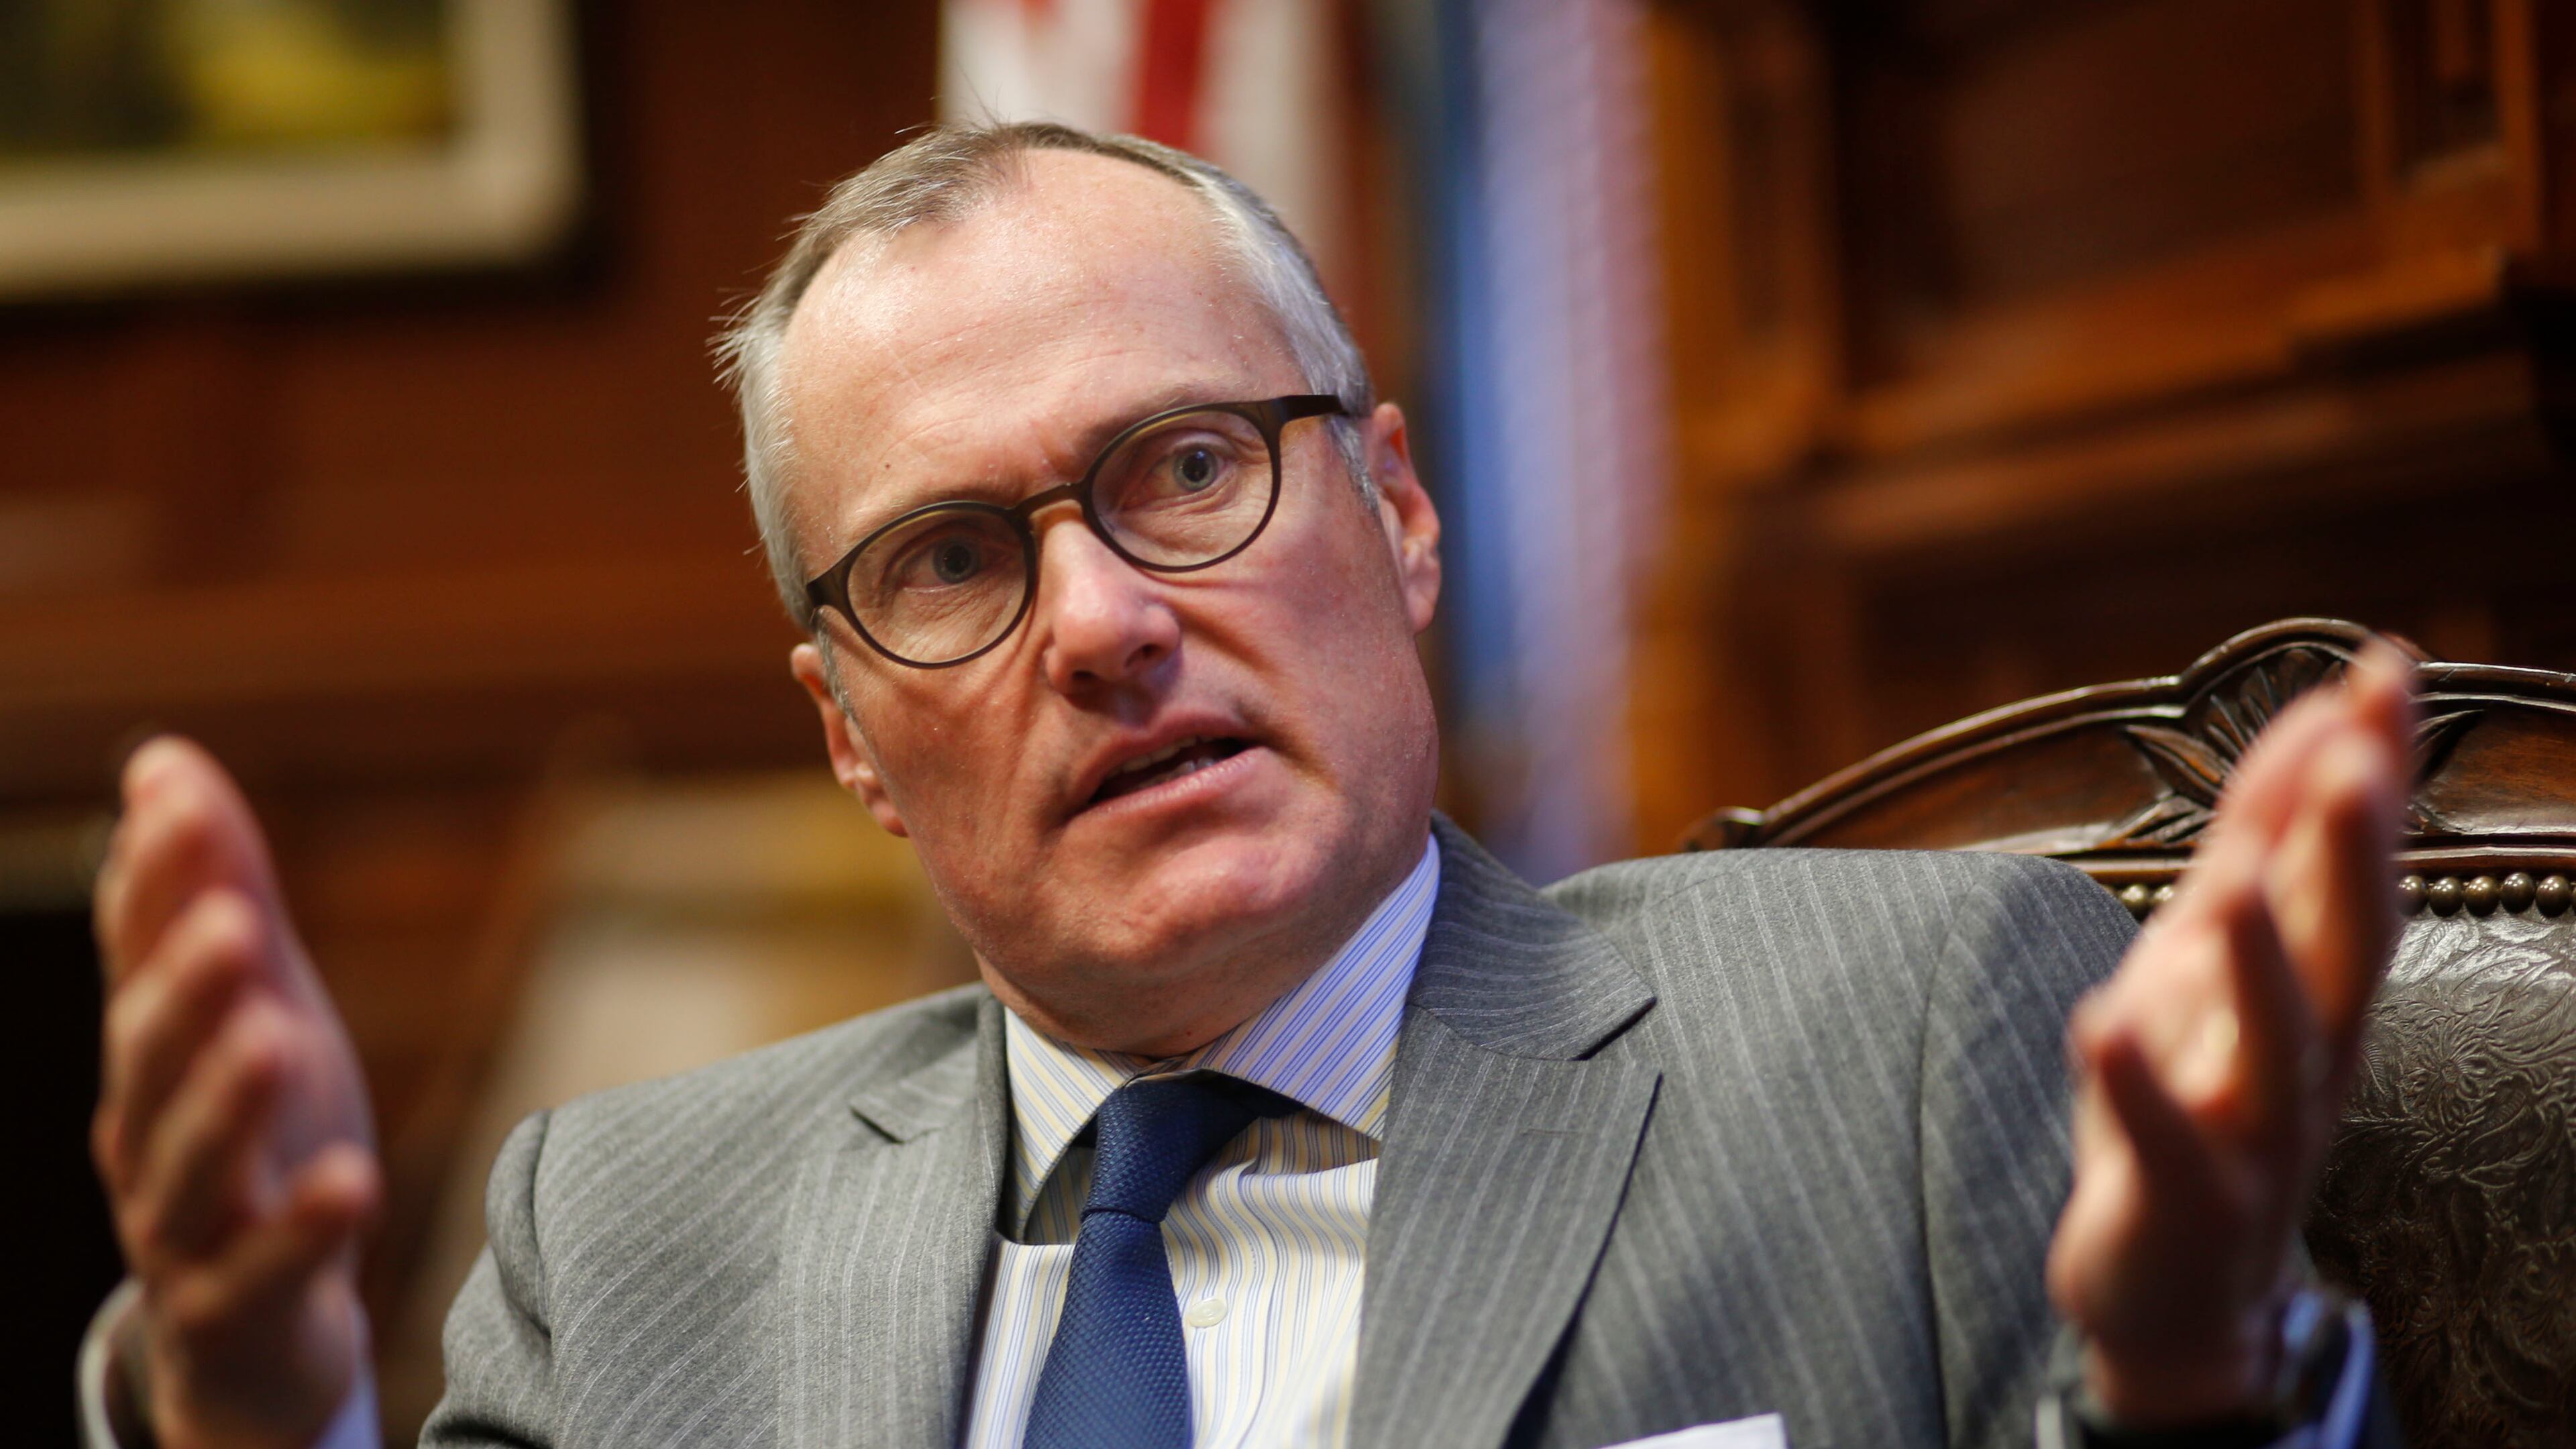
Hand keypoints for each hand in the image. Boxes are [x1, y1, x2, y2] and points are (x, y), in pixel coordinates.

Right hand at [92, 737, 380, 1448]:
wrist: (254, 1329)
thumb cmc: (257, 1142)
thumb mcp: (256, 1004)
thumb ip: (219, 893)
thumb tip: (163, 762)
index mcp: (154, 1053)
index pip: (140, 955)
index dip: (156, 878)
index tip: (176, 796)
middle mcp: (147, 1132)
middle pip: (153, 1055)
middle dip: (184, 986)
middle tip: (231, 920)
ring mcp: (182, 1227)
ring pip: (188, 1162)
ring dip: (227, 1099)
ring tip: (276, 1035)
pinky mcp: (231, 1306)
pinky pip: (263, 1267)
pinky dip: (303, 1227)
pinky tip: (354, 1182)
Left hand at [2045, 642, 2414, 1425]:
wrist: (2178, 1281)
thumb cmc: (2202, 1093)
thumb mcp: (2220, 954)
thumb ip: (2265, 844)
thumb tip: (2320, 721)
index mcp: (2315, 986)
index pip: (2352, 863)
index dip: (2370, 767)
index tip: (2385, 665)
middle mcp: (2305, 1052)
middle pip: (2342, 946)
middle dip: (2349, 857)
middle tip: (2358, 758)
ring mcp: (2250, 1131)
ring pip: (2274, 1046)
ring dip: (2261, 966)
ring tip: (2241, 889)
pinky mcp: (2183, 1195)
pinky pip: (2161, 1135)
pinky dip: (2134, 1081)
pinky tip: (2098, 1022)